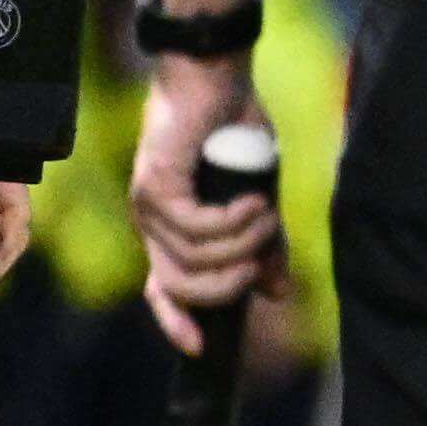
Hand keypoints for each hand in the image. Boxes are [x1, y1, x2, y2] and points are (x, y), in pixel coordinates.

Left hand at [132, 57, 283, 356]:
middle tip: (266, 251)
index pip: (164, 290)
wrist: (216, 77)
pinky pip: (198, 229)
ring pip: (195, 259)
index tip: (201, 348)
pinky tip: (253, 199)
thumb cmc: (235, 129)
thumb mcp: (259, 197)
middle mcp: (154, 223)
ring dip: (242, 243)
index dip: (178, 321)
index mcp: (172, 229)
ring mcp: (149, 206)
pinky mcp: (155, 186)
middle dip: (232, 281)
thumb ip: (263, 244)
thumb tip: (277, 293)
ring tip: (266, 210)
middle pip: (183, 286)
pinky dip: (234, 221)